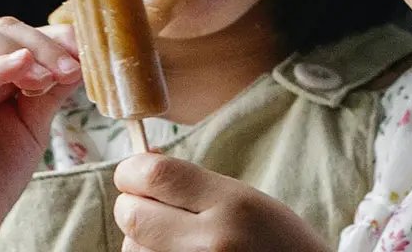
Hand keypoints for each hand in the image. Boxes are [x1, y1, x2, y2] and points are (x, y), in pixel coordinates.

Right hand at [0, 17, 84, 251]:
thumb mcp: (31, 127)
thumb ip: (49, 92)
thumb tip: (81, 62)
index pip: (17, 34)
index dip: (55, 37)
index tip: (88, 53)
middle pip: (0, 29)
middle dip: (44, 43)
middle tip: (72, 70)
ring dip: (21, 52)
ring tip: (49, 79)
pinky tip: (24, 68)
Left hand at [112, 153, 330, 251]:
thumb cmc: (279, 244)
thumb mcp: (248, 201)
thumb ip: (195, 184)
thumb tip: (140, 166)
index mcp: (234, 204)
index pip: (155, 176)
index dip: (132, 171)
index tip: (134, 174)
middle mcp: (213, 240)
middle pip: (132, 214)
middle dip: (133, 206)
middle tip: (150, 207)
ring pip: (132, 248)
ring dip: (142, 240)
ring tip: (178, 241)